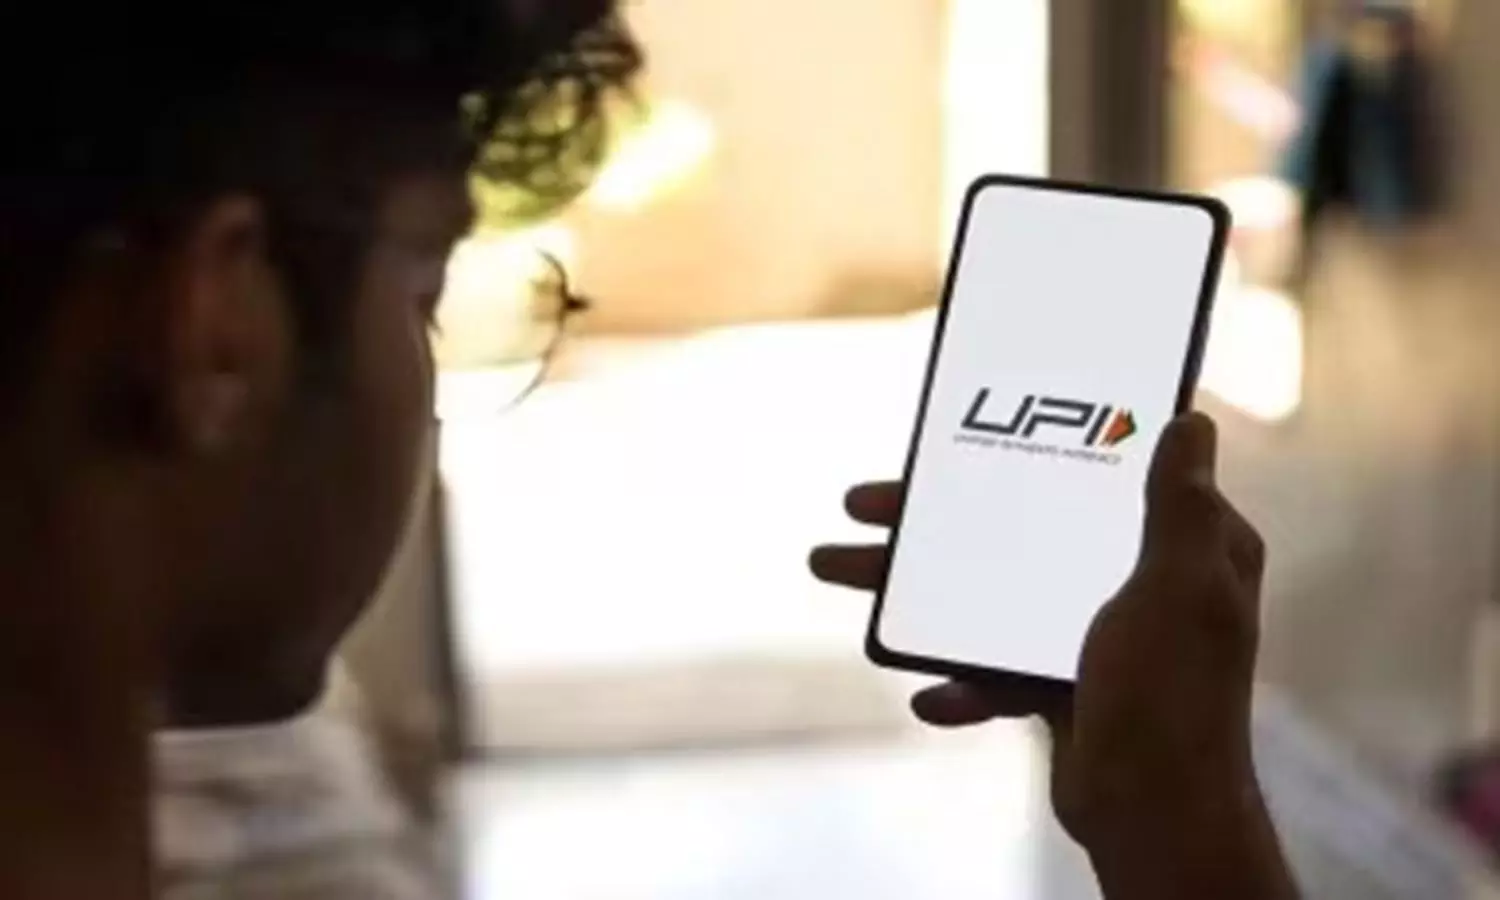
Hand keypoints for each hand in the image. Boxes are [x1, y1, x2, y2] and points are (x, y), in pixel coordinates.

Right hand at [811, 414, 1294, 897]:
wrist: (1151, 814)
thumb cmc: (1171, 698)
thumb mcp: (1180, 588)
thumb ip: (1177, 508)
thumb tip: (1192, 422)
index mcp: (1183, 549)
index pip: (1106, 472)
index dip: (1039, 444)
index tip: (972, 428)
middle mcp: (1141, 582)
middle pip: (1027, 525)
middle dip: (940, 520)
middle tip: (863, 504)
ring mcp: (1096, 633)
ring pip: (996, 590)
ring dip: (922, 590)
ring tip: (840, 570)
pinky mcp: (1061, 681)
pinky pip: (994, 663)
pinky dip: (960, 679)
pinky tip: (931, 693)